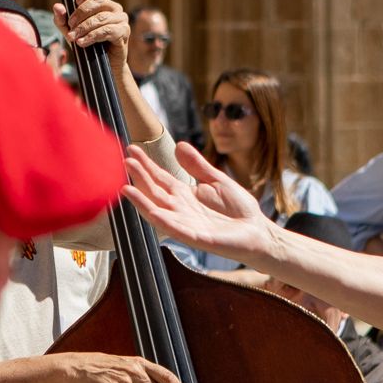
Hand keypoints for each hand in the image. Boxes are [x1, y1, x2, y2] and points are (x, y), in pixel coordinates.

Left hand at [55, 0, 129, 71]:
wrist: (101, 66)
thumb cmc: (88, 44)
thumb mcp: (71, 31)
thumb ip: (62, 19)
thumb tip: (57, 6)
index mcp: (103, 3)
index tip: (75, 2)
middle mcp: (114, 8)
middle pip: (97, 1)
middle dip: (80, 13)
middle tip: (70, 26)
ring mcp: (121, 19)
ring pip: (100, 18)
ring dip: (83, 28)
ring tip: (73, 37)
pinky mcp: (124, 32)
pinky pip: (106, 30)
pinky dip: (92, 36)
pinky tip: (82, 42)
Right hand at [125, 141, 271, 262]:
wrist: (257, 230)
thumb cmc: (238, 209)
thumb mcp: (217, 179)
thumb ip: (197, 165)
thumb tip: (179, 145)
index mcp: (184, 194)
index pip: (159, 178)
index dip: (146, 164)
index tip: (132, 149)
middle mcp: (179, 209)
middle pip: (154, 191)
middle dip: (140, 177)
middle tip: (126, 161)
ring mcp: (185, 223)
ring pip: (157, 210)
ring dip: (141, 200)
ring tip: (126, 187)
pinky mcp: (196, 237)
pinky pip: (175, 228)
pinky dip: (161, 220)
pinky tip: (150, 210)